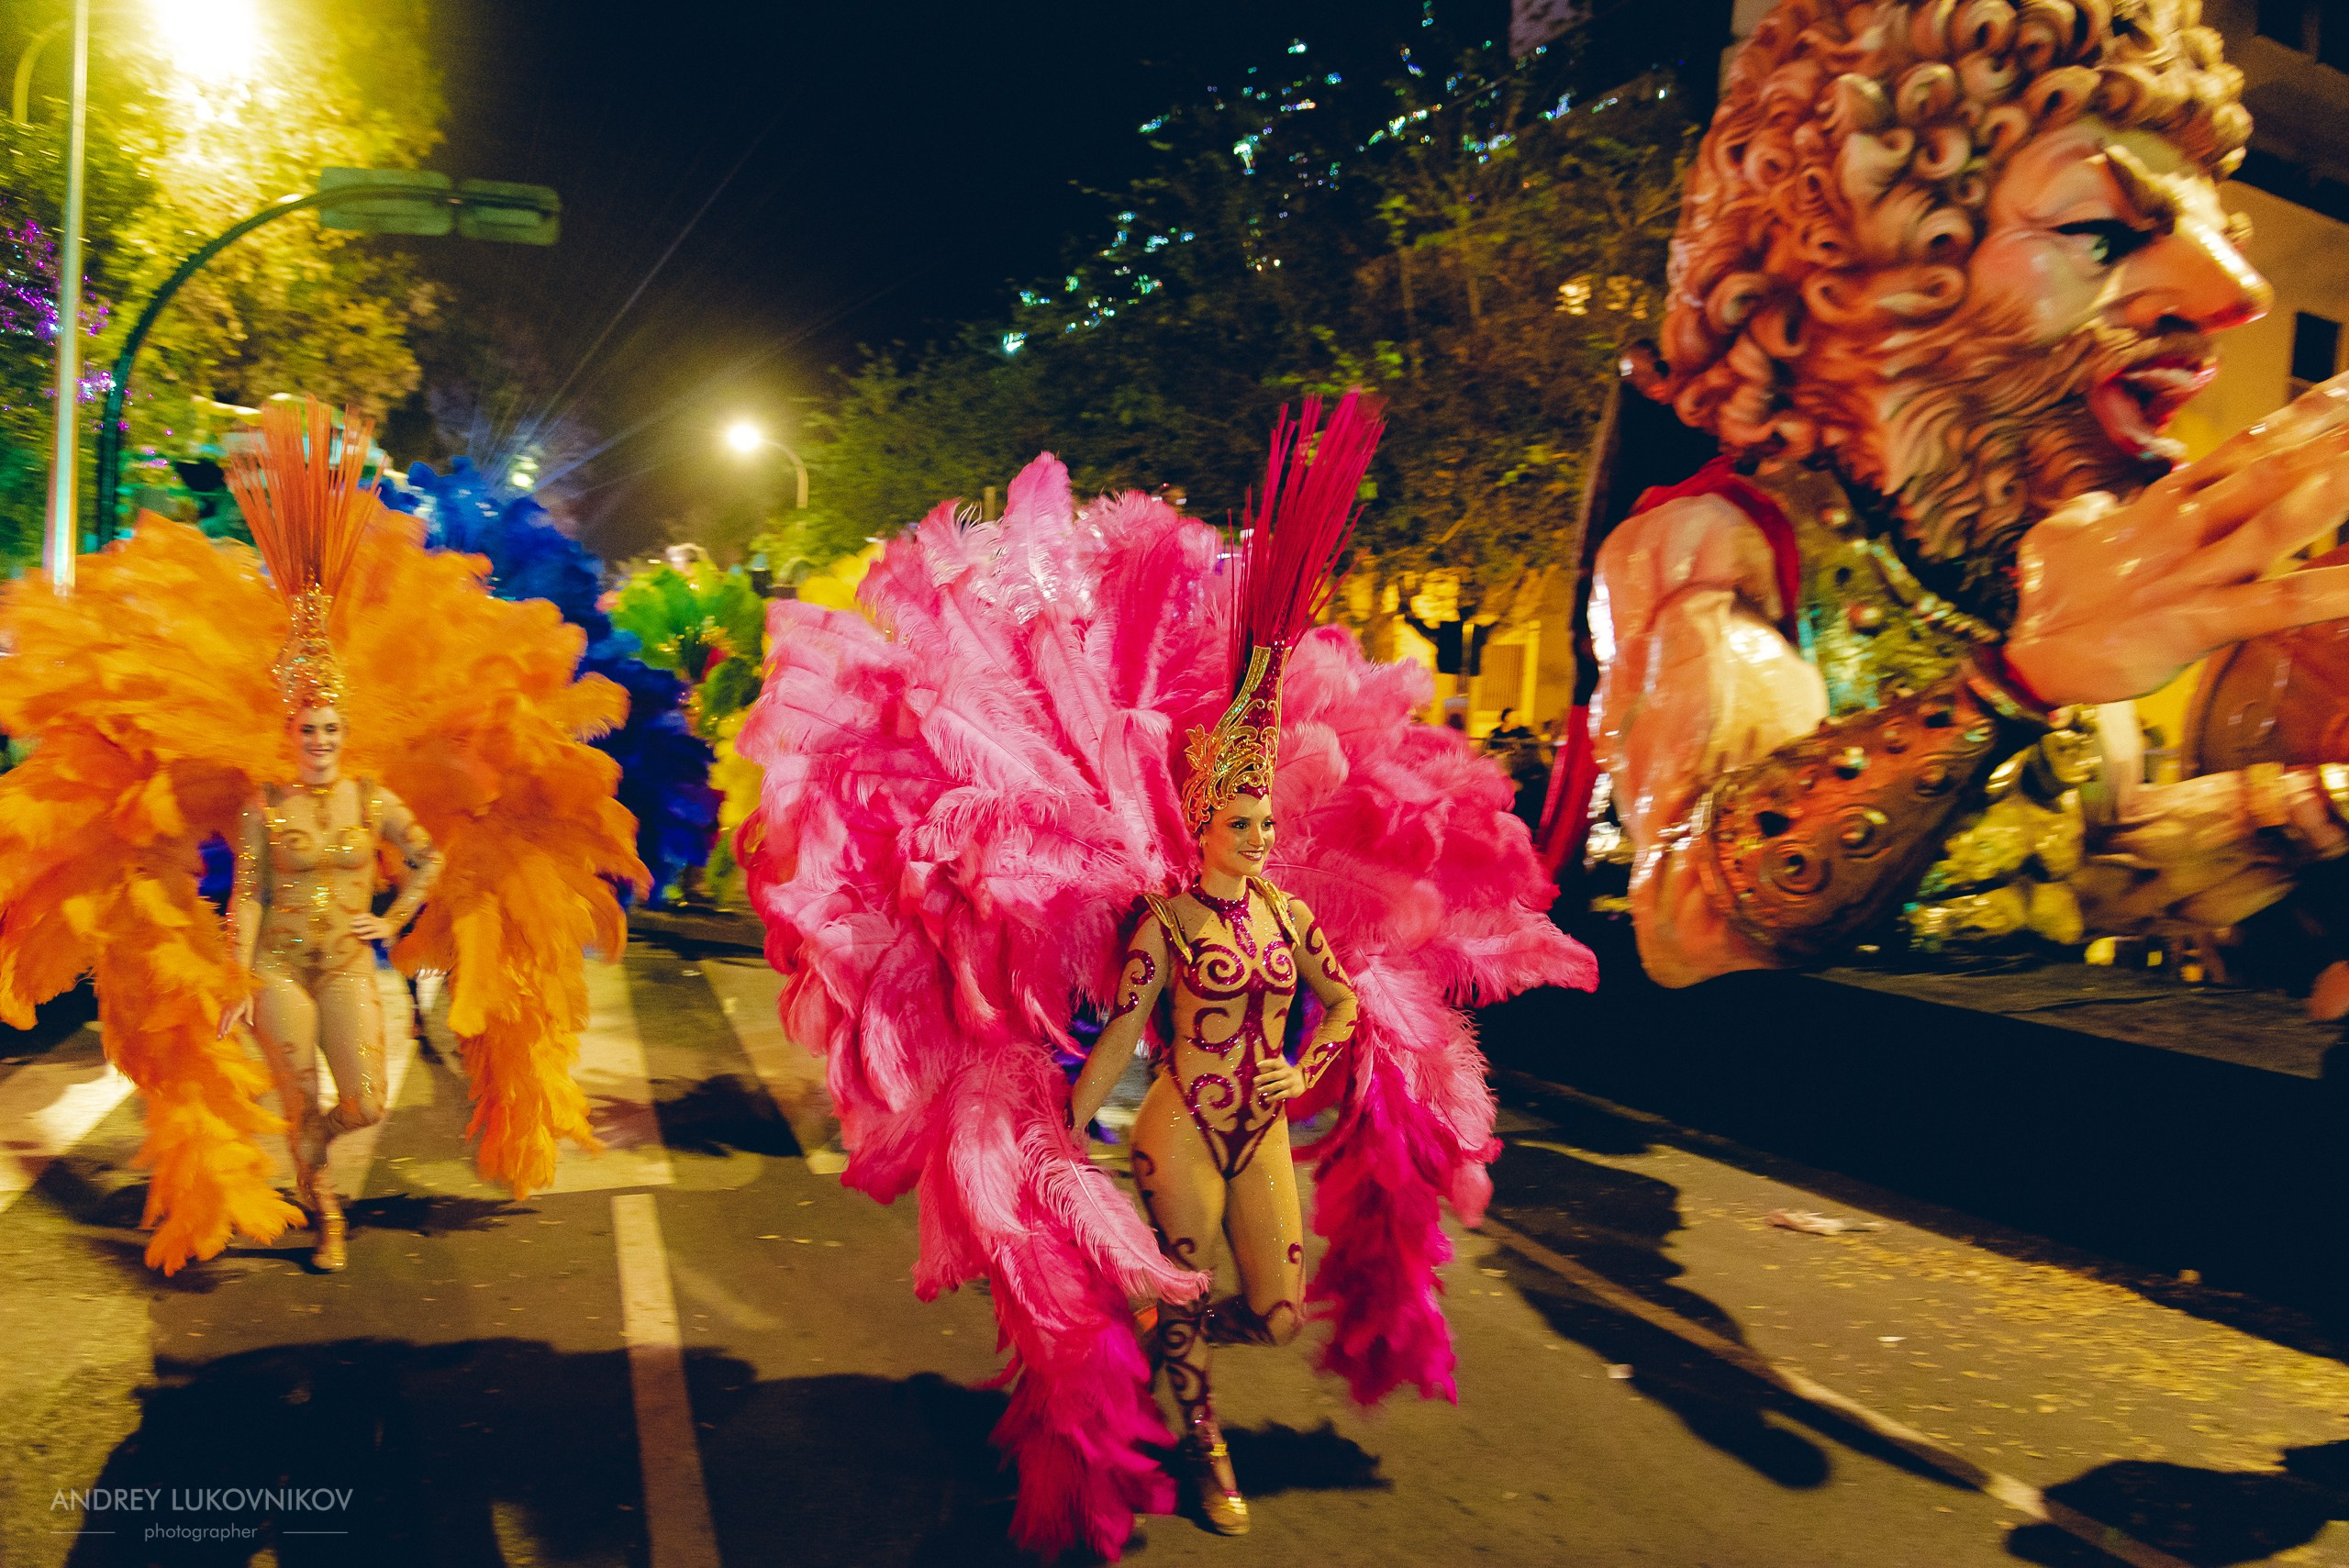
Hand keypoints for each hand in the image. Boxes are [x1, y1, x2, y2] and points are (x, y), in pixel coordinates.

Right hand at [217, 995, 254, 1039]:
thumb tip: (251, 1024)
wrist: (240, 988)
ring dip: (218, 1028)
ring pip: (220, 1020)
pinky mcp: (223, 1008)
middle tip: (219, 1038)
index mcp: (235, 1009)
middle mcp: (229, 1009)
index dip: (228, 1026)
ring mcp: (225, 1008)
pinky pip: (220, 1017)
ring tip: (218, 1036)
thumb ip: (249, 1015)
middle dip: (220, 1030)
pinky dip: (219, 1023)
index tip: (225, 1033)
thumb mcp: (250, 1005)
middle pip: (223, 1021)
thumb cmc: (246, 998)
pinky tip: (219, 1029)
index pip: (231, 1019)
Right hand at [348, 913, 393, 943]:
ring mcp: (377, 921)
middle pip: (370, 927)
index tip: (360, 937)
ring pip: (368, 920)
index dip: (368, 936)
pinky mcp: (375, 917)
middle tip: (353, 930)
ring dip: (360, 921)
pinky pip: (368, 915)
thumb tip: (384, 947)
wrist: (395, 924)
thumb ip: (387, 944)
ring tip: (352, 923)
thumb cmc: (391, 934)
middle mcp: (380, 926)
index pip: (375, 934)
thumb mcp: (391, 940)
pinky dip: (362, 916)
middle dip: (362, 929)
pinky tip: (355, 917)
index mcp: (383, 933)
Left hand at [1253, 1056, 1307, 1108]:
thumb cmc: (1289, 1072)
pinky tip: (1266, 1099)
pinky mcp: (1292, 1091)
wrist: (1305, 1080)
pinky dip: (1273, 1097)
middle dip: (1263, 1078)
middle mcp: (1287, 1073)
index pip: (1275, 1063)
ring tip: (1258, 1090)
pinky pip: (1281, 1095)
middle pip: (1274, 1075)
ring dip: (1267, 1088)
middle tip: (1254, 1081)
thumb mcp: (1285, 1064)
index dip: (1266, 1063)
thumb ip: (1278, 1058)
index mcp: (1284, 1066)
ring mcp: (1290, 1083)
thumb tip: (1277, 1044)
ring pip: (1277, 1085)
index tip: (1257, 1064)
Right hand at [2007, 372, 2348, 706]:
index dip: (2300, 416)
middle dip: (2331, 442)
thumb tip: (2102, 501)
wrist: (2028, 658)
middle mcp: (2185, 531)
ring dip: (2330, 495)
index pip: (2243, 448)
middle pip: (2270, 472)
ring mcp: (2193, 575)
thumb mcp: (2066, 534)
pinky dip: (2322, 594)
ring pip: (2275, 526)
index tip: (2348, 388)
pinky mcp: (2196, 624)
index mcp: (2163, 507)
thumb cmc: (2051, 597)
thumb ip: (2096, 511)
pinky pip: (2271, 606)